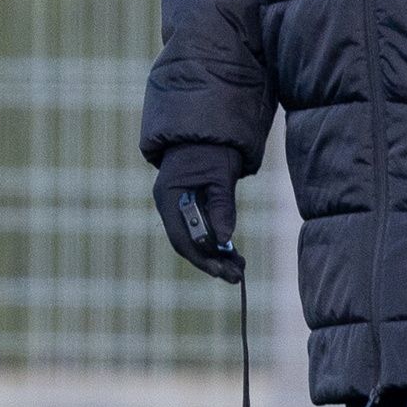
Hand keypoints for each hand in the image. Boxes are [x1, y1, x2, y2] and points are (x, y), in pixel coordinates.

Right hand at [153, 143, 245, 284]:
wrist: (206, 129)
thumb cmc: (212, 148)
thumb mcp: (220, 175)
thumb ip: (221, 205)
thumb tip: (225, 238)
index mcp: (168, 196)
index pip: (181, 237)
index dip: (202, 257)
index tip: (223, 271)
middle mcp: (168, 204)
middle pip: (187, 242)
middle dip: (211, 261)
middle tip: (236, 276)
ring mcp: (177, 205)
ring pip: (194, 238)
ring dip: (216, 254)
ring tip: (239, 268)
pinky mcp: (189, 205)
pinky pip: (199, 229)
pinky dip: (215, 241)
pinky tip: (232, 252)